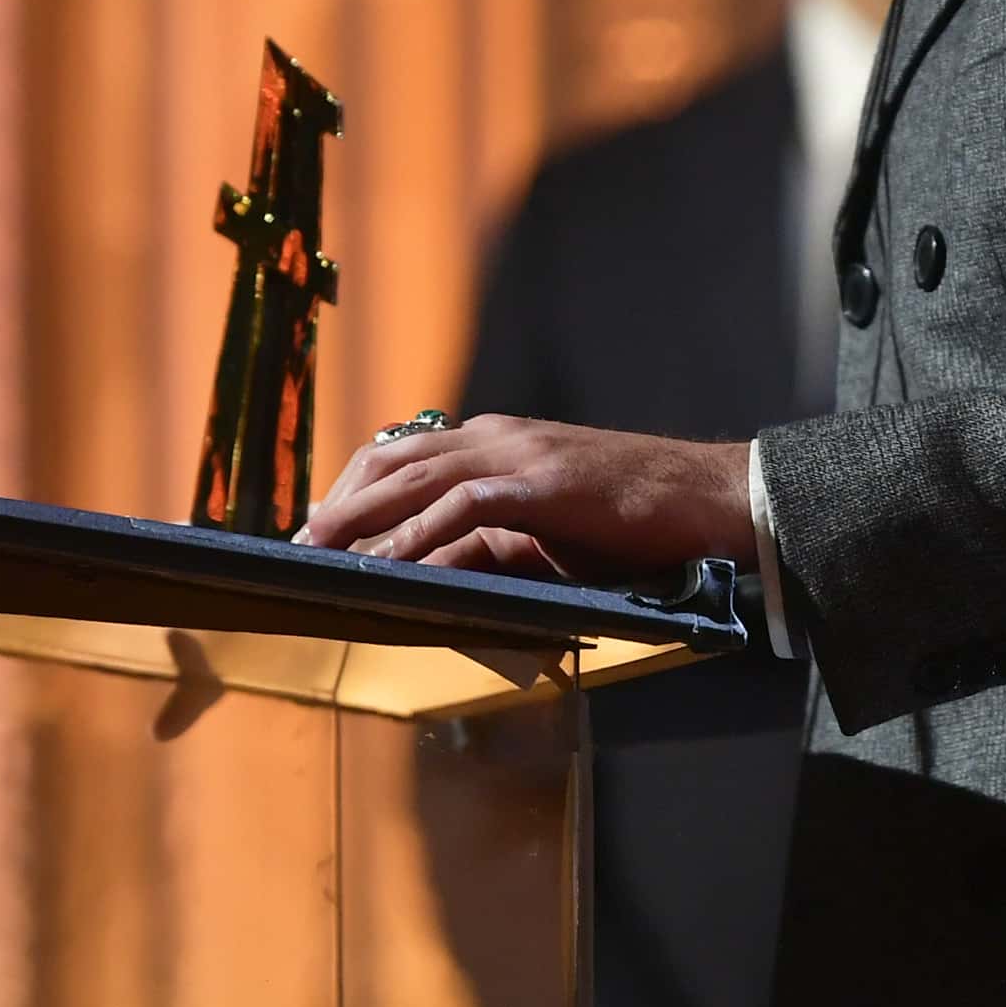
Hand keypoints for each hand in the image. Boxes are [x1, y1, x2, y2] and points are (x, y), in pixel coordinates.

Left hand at [298, 415, 753, 582]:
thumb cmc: (629, 518)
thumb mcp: (543, 528)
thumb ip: (487, 537)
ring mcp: (522, 456)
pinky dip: (424, 531)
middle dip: (340, 501)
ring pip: (421, 475)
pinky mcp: (547, 485)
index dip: (351, 489)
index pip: (401, 455)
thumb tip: (428, 569)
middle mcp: (498, 436)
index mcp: (495, 441)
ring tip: (322, 549)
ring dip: (363, 515)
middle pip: (395, 460)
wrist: (707, 496)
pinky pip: (471, 504)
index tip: (316, 528)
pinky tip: (393, 557)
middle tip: (298, 544)